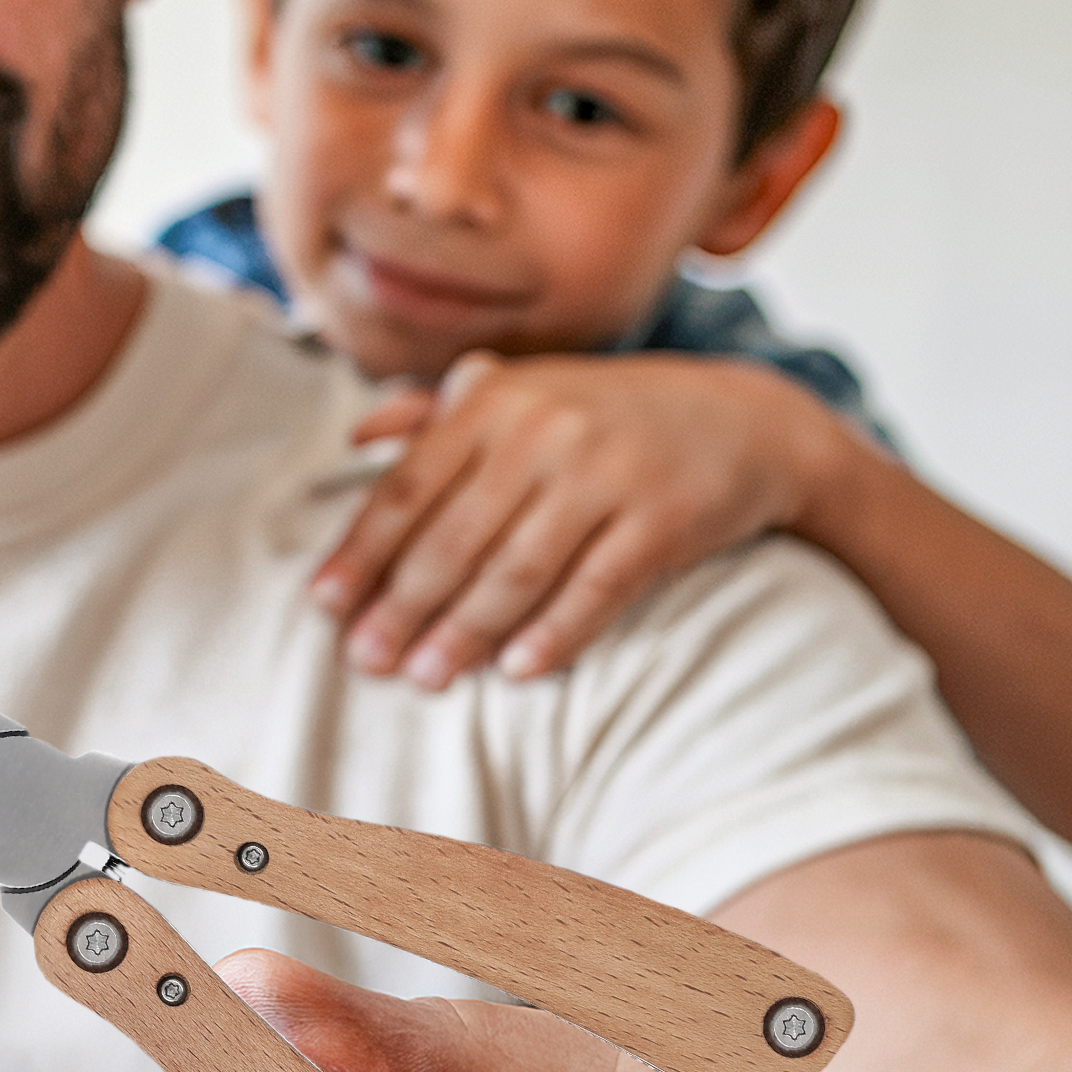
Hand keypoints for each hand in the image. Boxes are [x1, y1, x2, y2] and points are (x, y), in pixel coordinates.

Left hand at [311, 352, 849, 689]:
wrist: (746, 420)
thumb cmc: (606, 417)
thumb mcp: (526, 393)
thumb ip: (440, 414)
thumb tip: (357, 436)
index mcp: (498, 401)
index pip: (411, 485)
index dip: (364, 549)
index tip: (324, 604)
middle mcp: (547, 430)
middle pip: (456, 536)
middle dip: (403, 605)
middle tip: (365, 660)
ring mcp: (609, 473)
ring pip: (518, 569)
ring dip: (465, 631)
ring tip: (424, 677)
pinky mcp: (664, 518)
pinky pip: (597, 588)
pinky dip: (555, 633)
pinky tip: (515, 671)